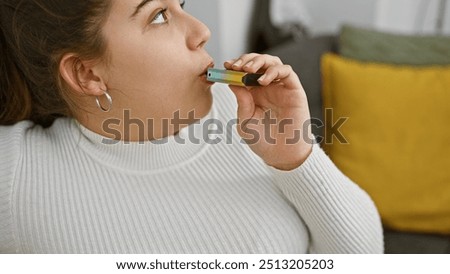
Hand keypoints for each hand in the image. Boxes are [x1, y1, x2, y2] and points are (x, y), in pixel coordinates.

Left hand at [224, 53, 313, 170]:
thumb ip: (241, 102)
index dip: (235, 65)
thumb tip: (232, 82)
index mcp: (252, 92)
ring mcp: (281, 87)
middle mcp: (267, 87)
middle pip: (257, 62)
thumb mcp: (245, 121)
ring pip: (272, 62)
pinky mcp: (294, 90)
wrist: (281, 154)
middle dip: (246, 60)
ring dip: (259, 61)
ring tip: (248, 70)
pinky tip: (263, 80)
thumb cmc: (262, 139)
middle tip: (236, 66)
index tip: (226, 65)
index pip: (244, 71)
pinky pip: (286, 71)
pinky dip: (274, 70)